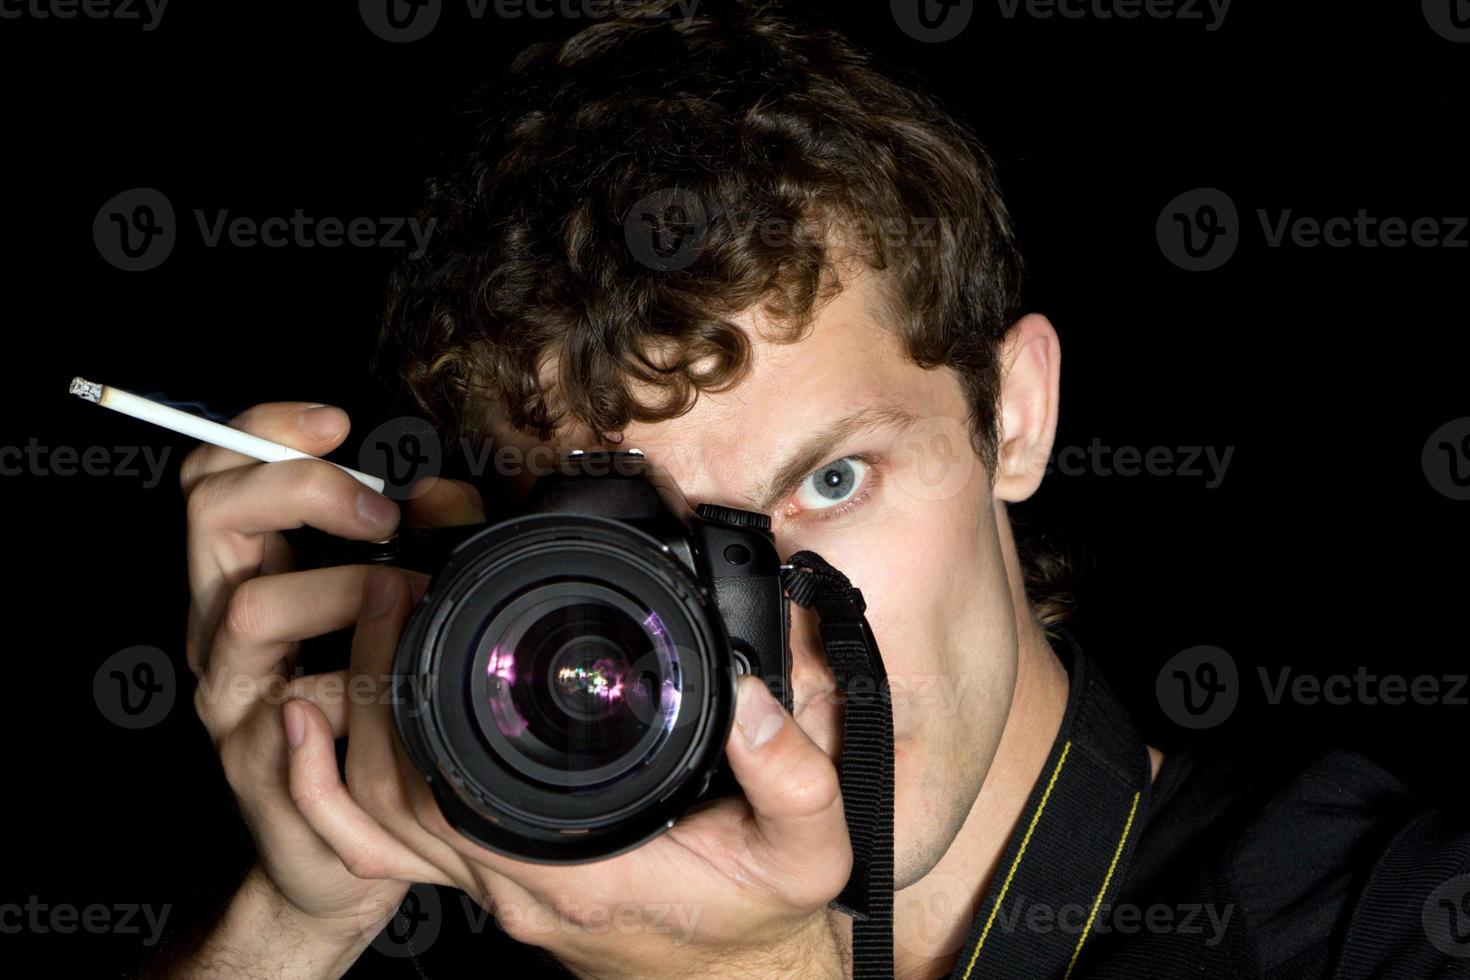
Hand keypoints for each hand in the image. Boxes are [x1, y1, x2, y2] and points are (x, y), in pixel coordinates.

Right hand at [178, 402, 477, 968]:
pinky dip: (348, 688)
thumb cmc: (370, 716)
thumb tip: (442, 491)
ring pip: (248, 609)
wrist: (337, 850)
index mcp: (245, 575)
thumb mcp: (394, 611)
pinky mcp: (252, 763)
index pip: (219, 473)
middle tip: (380, 515)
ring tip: (403, 602)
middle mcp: (217, 625)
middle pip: (213, 512)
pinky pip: (287, 709)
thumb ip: (414, 543)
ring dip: (340, 591)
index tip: (338, 422)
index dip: (265, 429)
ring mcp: (228, 695)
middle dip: (302, 490)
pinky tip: (388, 685)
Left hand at [280, 483, 854, 978]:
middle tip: (379, 594)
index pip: (444, 791)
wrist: (741, 979)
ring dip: (355, 726)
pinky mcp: (500, 880)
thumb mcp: (808, 849)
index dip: (405, 701)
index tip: (410, 610)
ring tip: (366, 633)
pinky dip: (356, 783)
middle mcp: (519, 885)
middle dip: (368, 683)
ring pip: (379, 819)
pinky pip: (398, 841)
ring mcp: (499, 888)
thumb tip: (751, 701)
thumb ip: (793, 775)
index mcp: (578, 871)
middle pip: (388, 794)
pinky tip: (353, 723)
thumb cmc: (759, 917)